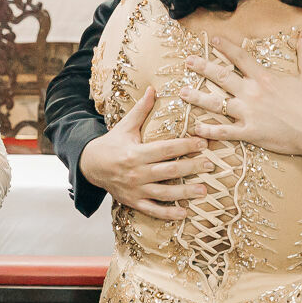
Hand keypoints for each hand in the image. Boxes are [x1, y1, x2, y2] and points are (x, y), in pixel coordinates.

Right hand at [79, 86, 209, 220]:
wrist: (90, 165)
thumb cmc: (112, 144)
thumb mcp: (125, 126)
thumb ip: (141, 110)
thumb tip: (153, 88)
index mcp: (136, 153)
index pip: (165, 149)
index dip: (185, 146)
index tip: (203, 142)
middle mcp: (136, 172)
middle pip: (168, 171)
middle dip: (191, 167)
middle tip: (211, 165)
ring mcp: (135, 189)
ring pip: (164, 193)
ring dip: (185, 192)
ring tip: (203, 190)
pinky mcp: (133, 202)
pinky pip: (152, 210)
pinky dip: (168, 213)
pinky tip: (184, 213)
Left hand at [179, 30, 301, 172]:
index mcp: (264, 77)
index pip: (240, 57)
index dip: (225, 47)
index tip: (212, 40)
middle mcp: (252, 92)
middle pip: (222, 77)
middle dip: (203, 67)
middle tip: (188, 61)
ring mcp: (248, 113)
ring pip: (216, 103)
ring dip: (197, 97)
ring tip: (182, 92)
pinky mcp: (249, 132)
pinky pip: (224, 131)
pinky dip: (209, 130)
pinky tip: (196, 128)